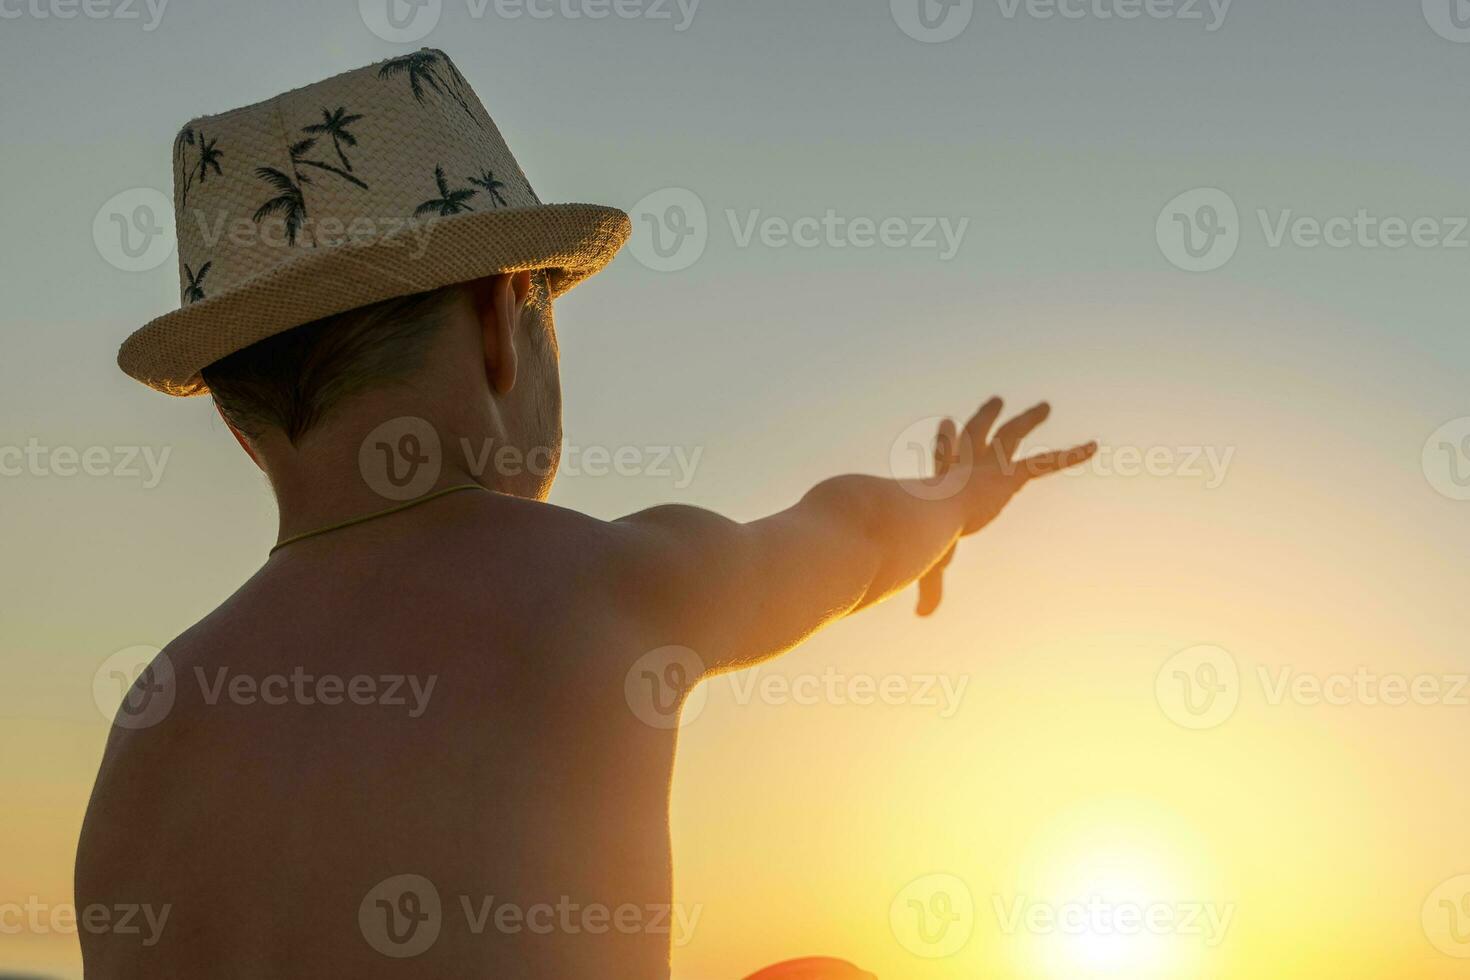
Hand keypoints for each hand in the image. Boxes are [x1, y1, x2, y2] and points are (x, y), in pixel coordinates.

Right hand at [915, 398, 1094, 616]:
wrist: (930, 513)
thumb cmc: (925, 535)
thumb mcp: (933, 559)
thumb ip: (933, 586)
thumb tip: (924, 616)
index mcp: (943, 478)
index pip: (945, 454)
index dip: (945, 441)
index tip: (947, 424)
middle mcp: (966, 463)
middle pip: (977, 433)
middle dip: (986, 417)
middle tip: (996, 402)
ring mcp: (988, 464)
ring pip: (1011, 434)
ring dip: (1028, 420)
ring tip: (1045, 407)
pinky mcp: (1010, 474)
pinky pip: (1046, 463)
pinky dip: (1072, 457)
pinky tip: (1095, 448)